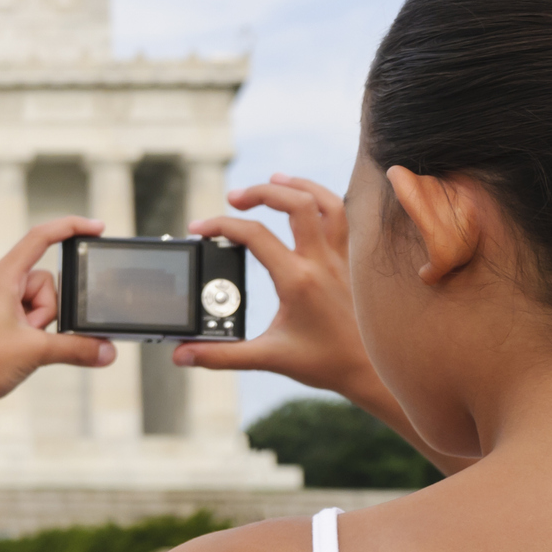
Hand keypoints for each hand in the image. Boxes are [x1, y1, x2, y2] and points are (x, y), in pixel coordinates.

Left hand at [0, 216, 115, 406]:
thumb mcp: (37, 351)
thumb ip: (78, 348)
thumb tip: (109, 352)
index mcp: (1, 277)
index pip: (40, 238)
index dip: (71, 227)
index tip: (97, 227)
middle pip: (46, 282)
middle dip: (49, 311)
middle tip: (30, 334)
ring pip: (39, 303)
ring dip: (40, 326)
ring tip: (20, 345)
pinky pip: (28, 316)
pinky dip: (33, 332)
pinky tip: (18, 350)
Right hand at [173, 174, 380, 402]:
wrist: (369, 371)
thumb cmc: (324, 364)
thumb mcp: (268, 358)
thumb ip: (221, 355)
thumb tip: (182, 355)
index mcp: (297, 280)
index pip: (254, 236)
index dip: (220, 226)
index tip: (199, 229)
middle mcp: (321, 262)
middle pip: (295, 203)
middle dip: (260, 192)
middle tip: (234, 198)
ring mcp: (340, 258)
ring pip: (325, 202)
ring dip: (297, 186)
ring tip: (273, 181)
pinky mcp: (350, 261)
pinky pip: (340, 218)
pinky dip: (321, 201)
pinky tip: (304, 202)